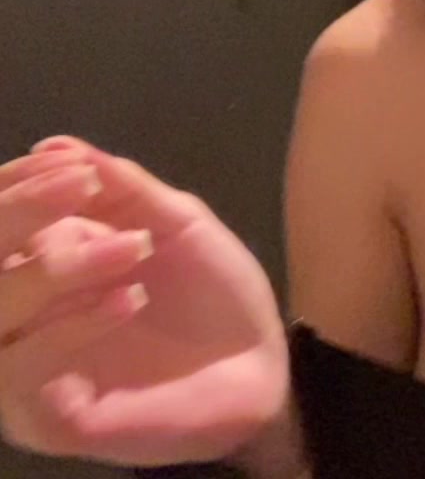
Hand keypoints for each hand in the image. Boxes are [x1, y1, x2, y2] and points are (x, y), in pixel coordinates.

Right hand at [0, 138, 286, 466]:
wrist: (260, 365)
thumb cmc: (212, 293)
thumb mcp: (176, 224)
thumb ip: (120, 187)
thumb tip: (53, 145)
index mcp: (38, 267)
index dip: (15, 191)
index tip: (65, 165)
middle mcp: (17, 319)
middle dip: (18, 216)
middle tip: (83, 186)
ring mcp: (25, 373)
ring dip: (55, 272)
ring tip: (135, 248)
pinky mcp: (44, 419)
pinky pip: (22, 374)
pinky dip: (69, 329)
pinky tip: (128, 301)